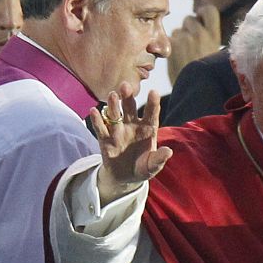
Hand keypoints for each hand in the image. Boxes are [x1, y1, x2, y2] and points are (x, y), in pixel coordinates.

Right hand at [89, 82, 172, 205]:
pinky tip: (94, 111)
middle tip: (125, 85)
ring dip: (113, 105)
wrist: (126, 177)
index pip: (151, 114)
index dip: (153, 103)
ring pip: (115, 115)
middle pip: (130, 108)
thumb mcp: (152, 166)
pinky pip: (100, 128)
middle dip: (128, 97)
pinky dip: (97, 120)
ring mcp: (118, 131)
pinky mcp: (105, 140)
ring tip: (112, 95)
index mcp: (148, 129)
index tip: (154, 92)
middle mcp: (132, 126)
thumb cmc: (143, 168)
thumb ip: (159, 158)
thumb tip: (168, 152)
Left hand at [168, 4, 220, 83]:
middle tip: (192, 44)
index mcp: (214, 36)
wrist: (196, 93)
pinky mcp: (171, 46)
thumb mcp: (216, 55)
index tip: (201, 20)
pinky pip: (169, 39)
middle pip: (189, 19)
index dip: (203, 13)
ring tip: (185, 54)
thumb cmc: (208, 76)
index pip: (209, 10)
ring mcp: (184, 39)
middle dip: (189, 29)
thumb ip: (210, 39)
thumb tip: (203, 28)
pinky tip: (177, 59)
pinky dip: (171, 47)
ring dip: (179, 38)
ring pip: (177, 30)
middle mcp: (200, 34)